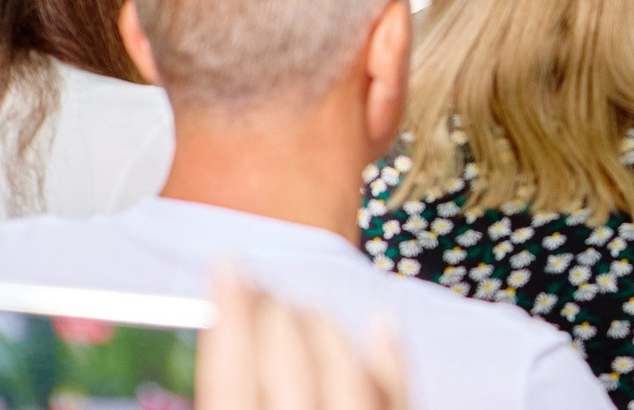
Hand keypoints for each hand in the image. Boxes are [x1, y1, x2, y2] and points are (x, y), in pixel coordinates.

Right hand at [201, 265, 408, 409]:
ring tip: (302, 307)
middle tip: (261, 288)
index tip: (227, 265)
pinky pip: (398, 398)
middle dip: (275, 316)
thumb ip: (222, 389)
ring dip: (323, 328)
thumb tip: (206, 345)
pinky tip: (380, 323)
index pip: (230, 379)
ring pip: (346, 374)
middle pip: (291, 367)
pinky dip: (390, 360)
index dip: (230, 317)